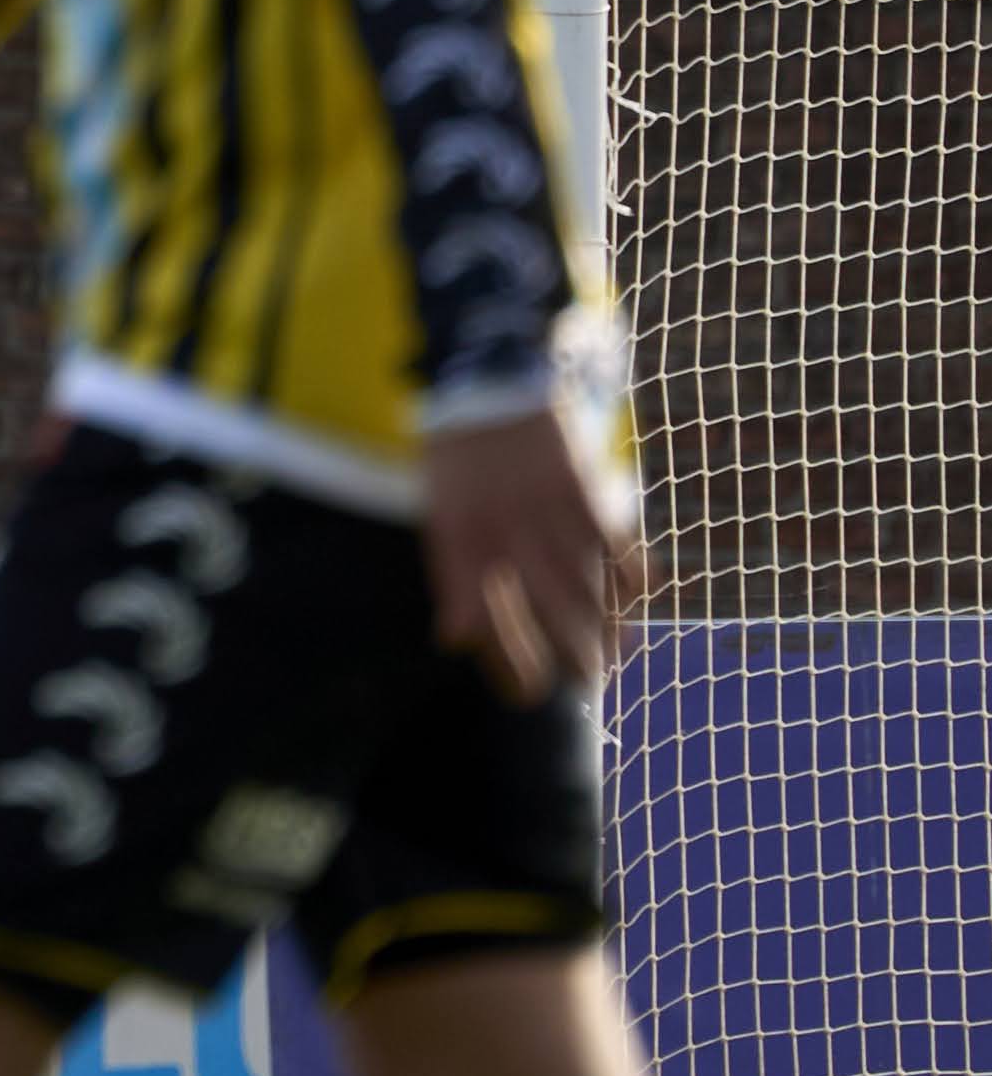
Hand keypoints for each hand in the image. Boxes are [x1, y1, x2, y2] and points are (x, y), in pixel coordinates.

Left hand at [420, 406, 646, 705]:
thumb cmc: (457, 459)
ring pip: (588, 587)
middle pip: (547, 614)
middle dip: (571, 657)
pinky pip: (615, 547)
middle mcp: (503, 533)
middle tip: (587, 685)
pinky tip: (638, 600)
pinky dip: (630, 578)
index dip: (509, 666)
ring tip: (617, 654)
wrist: (484, 381)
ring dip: (608, 627)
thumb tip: (453, 643)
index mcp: (460, 543)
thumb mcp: (438, 517)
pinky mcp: (582, 490)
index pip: (487, 622)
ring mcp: (545, 512)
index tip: (528, 695)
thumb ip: (452, 581)